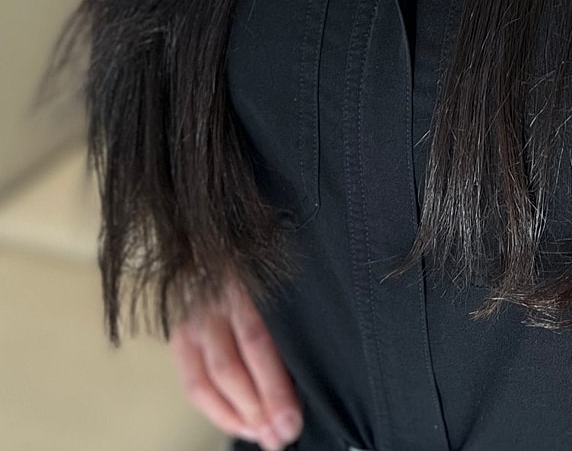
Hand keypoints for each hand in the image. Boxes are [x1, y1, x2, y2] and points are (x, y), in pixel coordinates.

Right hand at [169, 277, 302, 449]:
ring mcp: (191, 316)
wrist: (217, 231)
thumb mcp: (281, 277)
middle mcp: (212, 299)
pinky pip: (192, 381)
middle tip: (280, 435)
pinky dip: (214, 409)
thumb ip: (287, 321)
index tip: (291, 418)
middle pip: (230, 367)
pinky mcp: (179, 332)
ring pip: (205, 380)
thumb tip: (300, 379)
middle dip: (258, 410)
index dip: (273, 386)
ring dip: (235, 416)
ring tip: (261, 434)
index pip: (256, 341)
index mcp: (243, 280)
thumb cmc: (263, 260)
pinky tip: (237, 422)